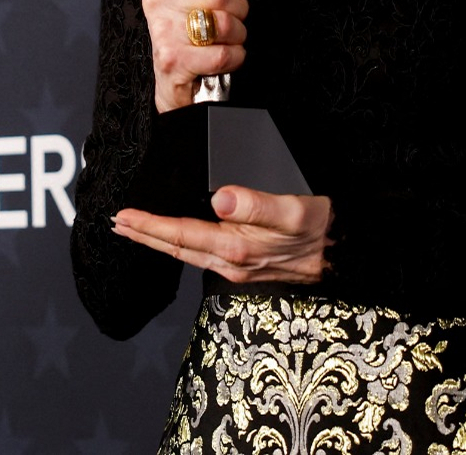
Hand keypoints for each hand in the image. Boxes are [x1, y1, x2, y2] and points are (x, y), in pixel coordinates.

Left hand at [112, 184, 331, 283]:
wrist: (348, 254)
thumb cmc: (323, 230)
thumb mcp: (295, 211)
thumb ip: (257, 205)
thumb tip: (220, 198)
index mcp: (237, 249)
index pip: (181, 235)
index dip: (149, 225)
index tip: (124, 216)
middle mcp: (232, 263)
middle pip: (177, 248)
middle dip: (145, 236)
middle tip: (117, 224)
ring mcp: (238, 267)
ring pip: (188, 253)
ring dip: (160, 241)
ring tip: (137, 230)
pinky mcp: (247, 265)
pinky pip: (203, 254)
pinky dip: (182, 243)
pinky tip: (179, 237)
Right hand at [142, 0, 265, 113]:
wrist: (173, 76)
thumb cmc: (190, 26)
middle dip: (238, 7)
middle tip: (230, 15)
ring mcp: (164, 30)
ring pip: (224, 23)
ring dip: (237, 34)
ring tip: (224, 36)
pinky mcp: (174, 60)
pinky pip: (224, 54)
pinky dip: (234, 57)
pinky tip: (221, 53)